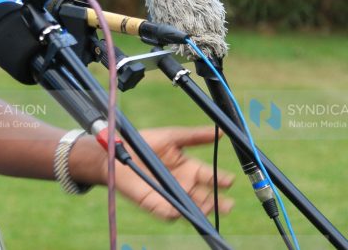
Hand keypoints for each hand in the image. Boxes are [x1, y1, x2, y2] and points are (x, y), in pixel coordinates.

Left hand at [103, 126, 235, 219]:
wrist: (118, 153)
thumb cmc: (144, 143)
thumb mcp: (171, 137)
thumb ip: (194, 136)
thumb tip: (219, 133)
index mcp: (189, 168)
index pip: (210, 177)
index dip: (220, 180)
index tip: (229, 181)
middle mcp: (183, 184)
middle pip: (205, 197)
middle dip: (218, 202)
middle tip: (227, 204)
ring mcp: (171, 195)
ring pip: (191, 208)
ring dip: (201, 210)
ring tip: (208, 207)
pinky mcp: (156, 204)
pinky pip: (169, 213)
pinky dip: (175, 213)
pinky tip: (180, 211)